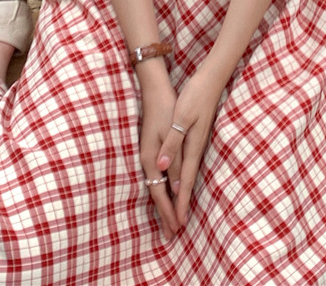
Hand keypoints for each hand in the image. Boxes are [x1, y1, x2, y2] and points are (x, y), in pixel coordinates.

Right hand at [140, 79, 180, 240]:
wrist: (155, 89)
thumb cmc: (166, 109)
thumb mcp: (173, 133)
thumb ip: (174, 159)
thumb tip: (173, 185)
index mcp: (152, 159)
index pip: (162, 193)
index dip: (170, 211)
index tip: (178, 228)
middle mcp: (148, 161)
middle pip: (156, 194)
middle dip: (165, 215)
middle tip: (171, 236)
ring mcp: (148, 155)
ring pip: (156, 187)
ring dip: (163, 205)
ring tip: (169, 222)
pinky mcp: (151, 150)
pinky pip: (156, 177)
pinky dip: (161, 191)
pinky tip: (165, 194)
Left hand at [156, 71, 222, 226]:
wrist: (211, 79)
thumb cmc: (195, 96)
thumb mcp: (181, 118)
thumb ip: (172, 144)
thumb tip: (162, 168)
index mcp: (191, 147)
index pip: (183, 181)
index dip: (179, 203)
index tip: (177, 224)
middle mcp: (196, 149)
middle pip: (186, 183)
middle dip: (181, 206)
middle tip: (176, 229)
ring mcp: (197, 143)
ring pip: (187, 175)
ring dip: (182, 195)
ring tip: (178, 214)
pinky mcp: (196, 137)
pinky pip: (188, 165)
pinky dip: (183, 179)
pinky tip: (180, 182)